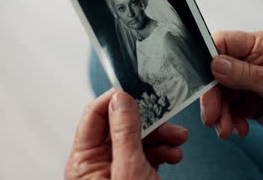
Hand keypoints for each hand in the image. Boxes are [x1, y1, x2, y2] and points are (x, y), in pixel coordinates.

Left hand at [65, 89, 187, 179]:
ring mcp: (117, 168)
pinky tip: (173, 156)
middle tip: (168, 119)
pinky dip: (163, 151)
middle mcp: (98, 162)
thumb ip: (124, 132)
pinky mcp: (133, 174)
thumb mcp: (128, 170)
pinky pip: (147, 153)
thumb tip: (121, 98)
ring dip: (161, 137)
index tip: (137, 90)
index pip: (94, 116)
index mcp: (84, 160)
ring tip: (178, 141)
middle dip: (148, 121)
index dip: (115, 100)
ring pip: (138, 138)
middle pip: (121, 125)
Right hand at [200, 30, 262, 157]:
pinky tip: (239, 129)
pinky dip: (230, 120)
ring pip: (221, 92)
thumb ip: (245, 74)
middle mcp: (254, 60)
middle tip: (212, 117)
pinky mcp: (250, 100)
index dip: (209, 59)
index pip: (225, 43)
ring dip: (221, 112)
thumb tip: (215, 64)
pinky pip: (230, 107)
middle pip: (218, 72)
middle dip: (213, 96)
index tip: (203, 81)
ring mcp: (251, 81)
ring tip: (226, 130)